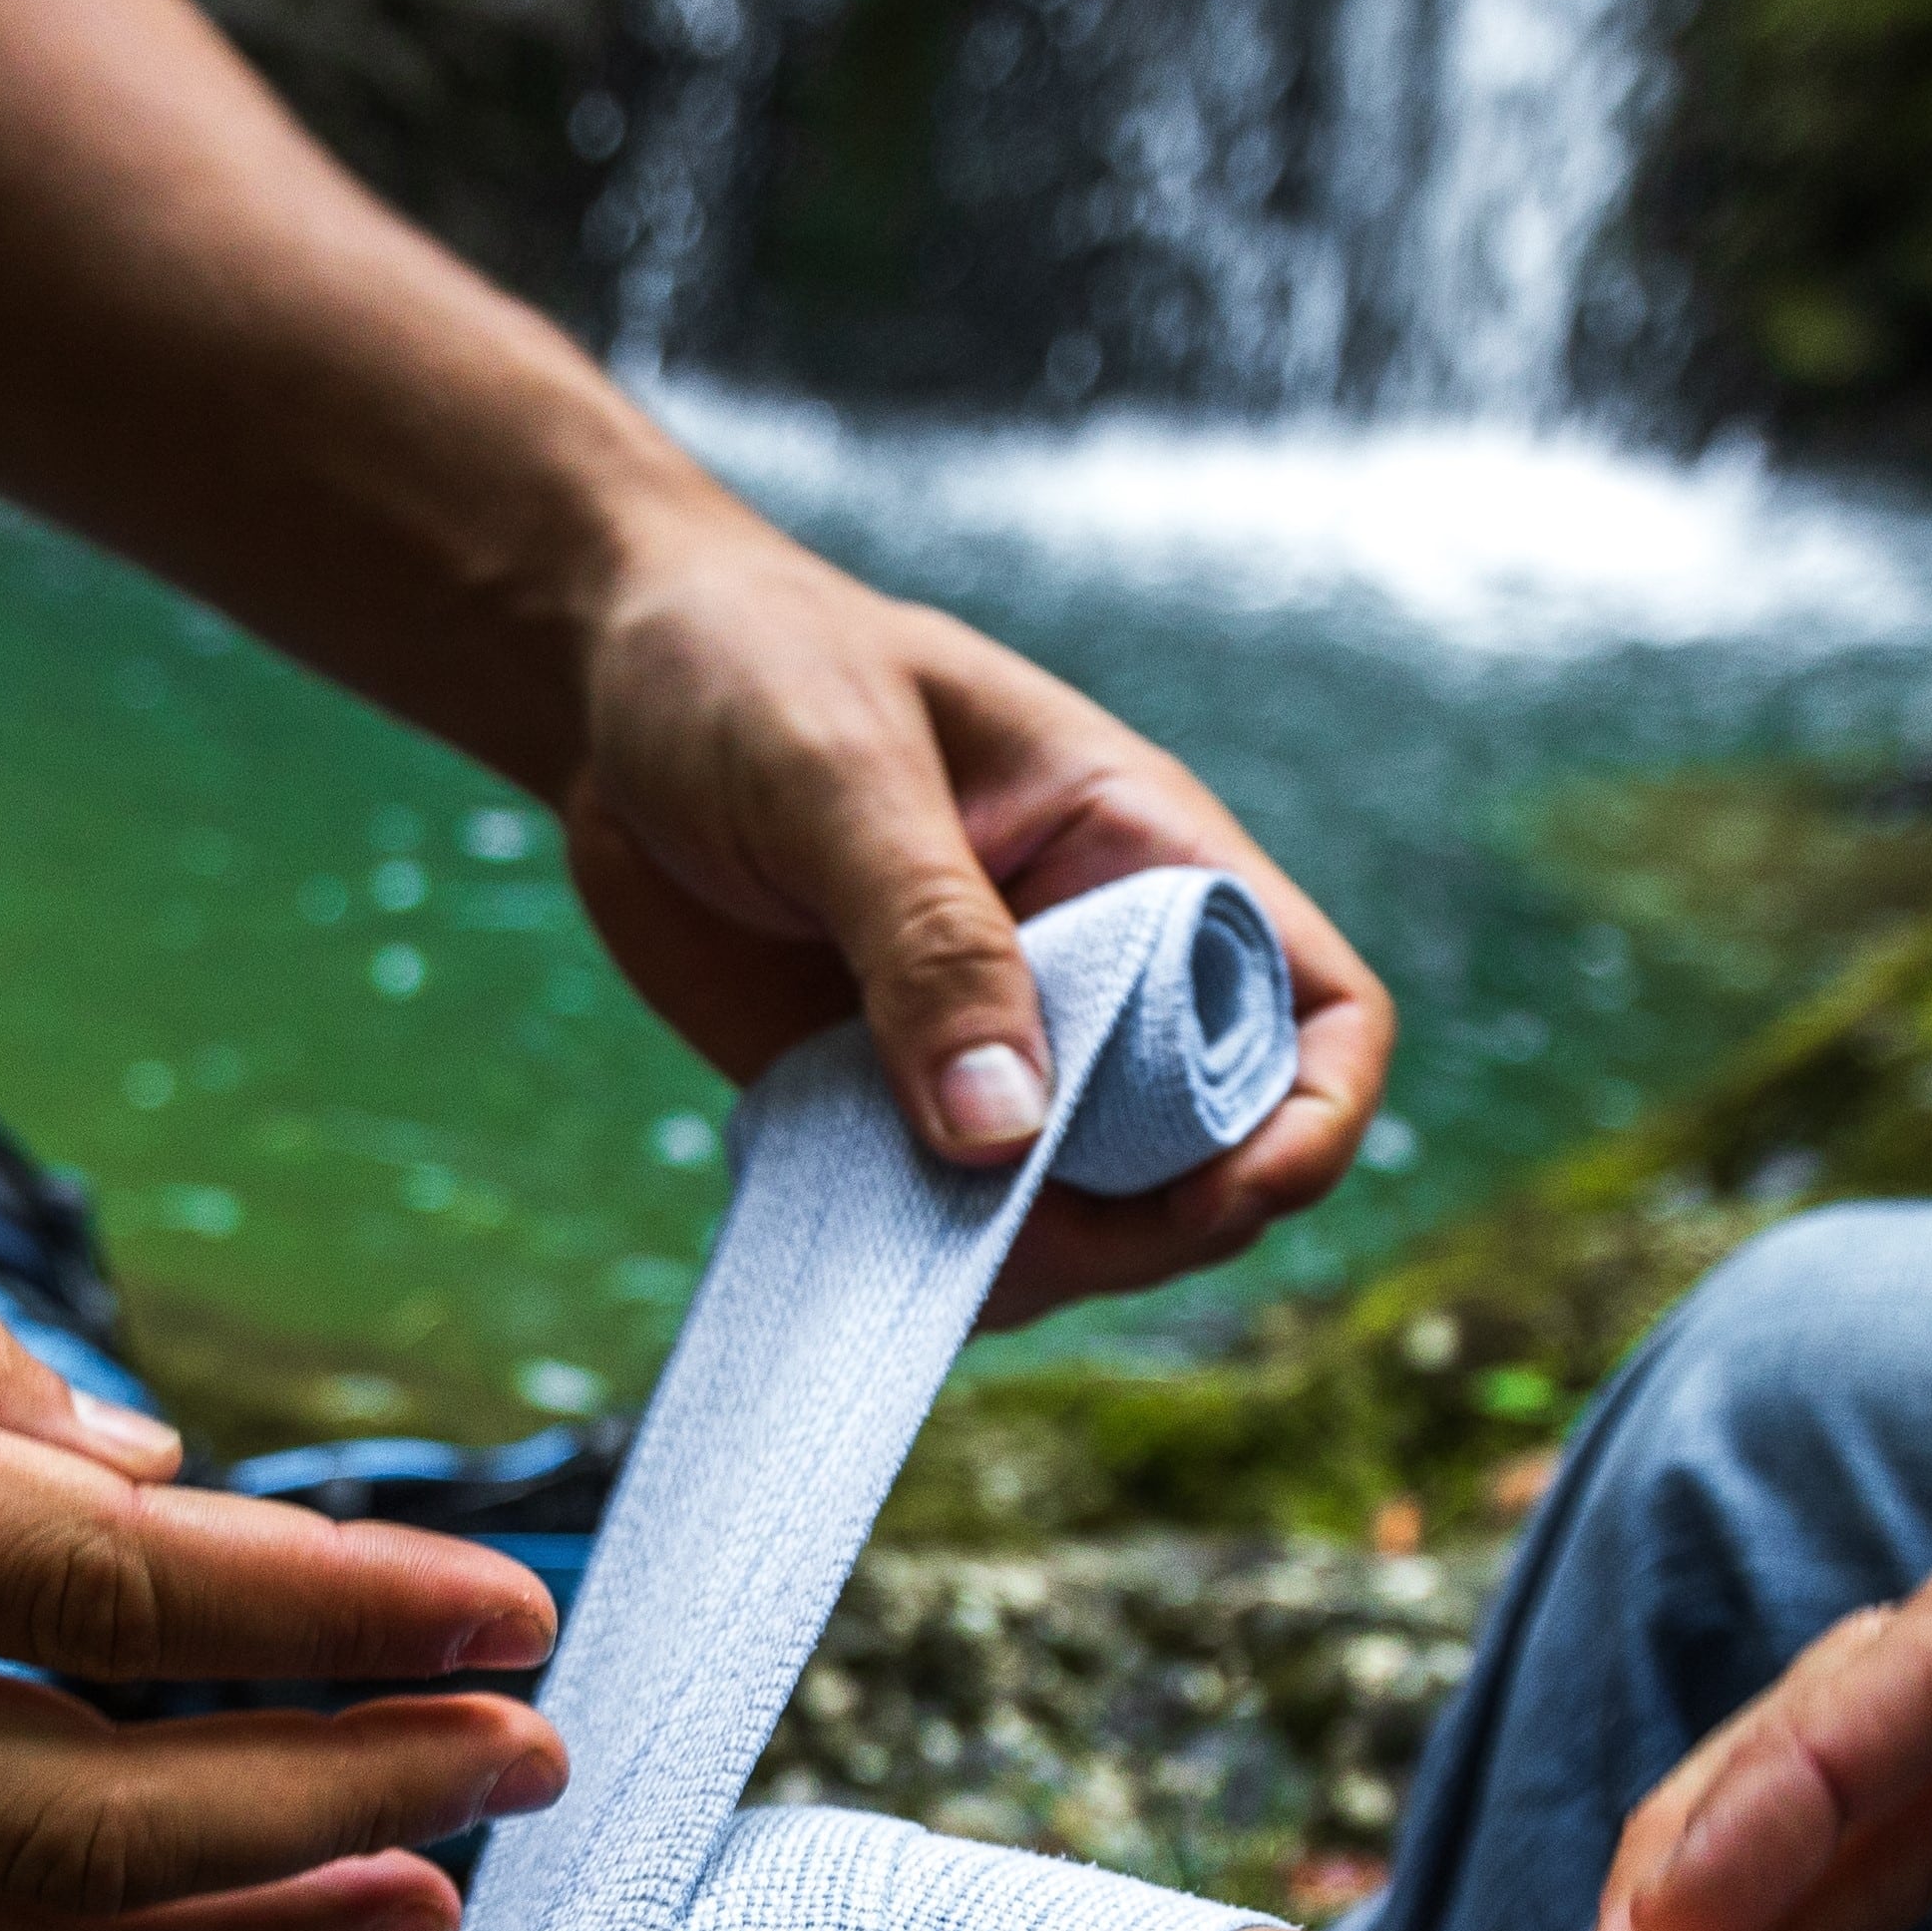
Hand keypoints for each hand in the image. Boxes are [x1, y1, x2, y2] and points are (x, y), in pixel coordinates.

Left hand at [563, 503, 1397, 1319]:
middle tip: (1016, 1237)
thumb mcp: (835, 769)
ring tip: (926, 1255)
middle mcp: (1101, 966)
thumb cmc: (749, 666)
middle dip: (1153, 1226)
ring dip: (1035, 1263)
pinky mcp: (892, 1098)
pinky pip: (952, 1220)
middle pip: (1213, 1149)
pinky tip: (861, 1259)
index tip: (1226, 1193)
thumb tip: (1003, 1131)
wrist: (612, 690)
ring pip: (1088, 1211)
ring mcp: (999, 1045)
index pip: (1319, 1008)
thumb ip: (926, 936)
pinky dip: (927, 1265)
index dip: (1309, 1120)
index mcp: (1146, 854)